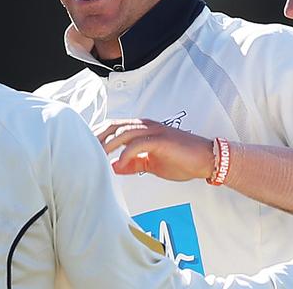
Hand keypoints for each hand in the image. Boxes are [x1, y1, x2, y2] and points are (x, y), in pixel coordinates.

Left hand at [95, 119, 213, 180]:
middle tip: (85, 151)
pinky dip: (126, 153)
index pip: (114, 127)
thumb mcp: (152, 164)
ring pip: (125, 132)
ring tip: (97, 156)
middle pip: (115, 125)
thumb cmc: (182, 159)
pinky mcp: (162, 140)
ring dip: (108, 144)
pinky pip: (139, 143)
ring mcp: (154, 131)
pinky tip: (119, 164)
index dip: (99, 135)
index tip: (85, 147)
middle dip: (98, 137)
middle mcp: (147, 126)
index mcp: (143, 129)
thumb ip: (133, 163)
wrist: (206, 159)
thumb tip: (113, 167)